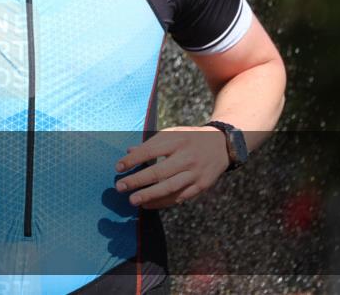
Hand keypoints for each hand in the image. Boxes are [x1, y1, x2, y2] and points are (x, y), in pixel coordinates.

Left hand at [114, 126, 229, 209]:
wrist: (222, 144)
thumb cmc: (189, 138)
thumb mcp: (172, 134)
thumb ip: (151, 143)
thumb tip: (129, 151)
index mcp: (177, 140)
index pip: (150, 150)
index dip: (133, 160)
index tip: (118, 167)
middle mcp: (186, 157)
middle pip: (159, 172)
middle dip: (137, 181)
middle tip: (120, 187)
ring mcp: (195, 173)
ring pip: (170, 187)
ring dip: (149, 195)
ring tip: (133, 201)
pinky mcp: (201, 185)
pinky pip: (180, 197)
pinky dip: (163, 202)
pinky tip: (148, 205)